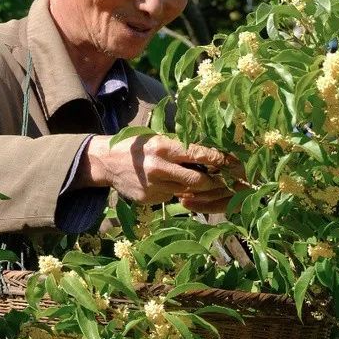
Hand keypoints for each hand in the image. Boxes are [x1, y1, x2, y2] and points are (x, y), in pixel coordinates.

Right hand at [74, 131, 243, 212]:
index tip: (233, 161)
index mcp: (163, 147)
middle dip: (215, 181)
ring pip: (188, 191)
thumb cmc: (137, 146)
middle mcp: (159, 167)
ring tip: (205, 182)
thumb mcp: (157, 138)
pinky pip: (172, 197)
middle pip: (199, 180)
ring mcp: (154, 186)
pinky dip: (177, 192)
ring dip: (199, 189)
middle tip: (226, 179)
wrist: (106, 162)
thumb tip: (211, 153)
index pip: (199, 154)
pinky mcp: (149, 199)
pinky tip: (171, 184)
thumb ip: (181, 147)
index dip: (219, 159)